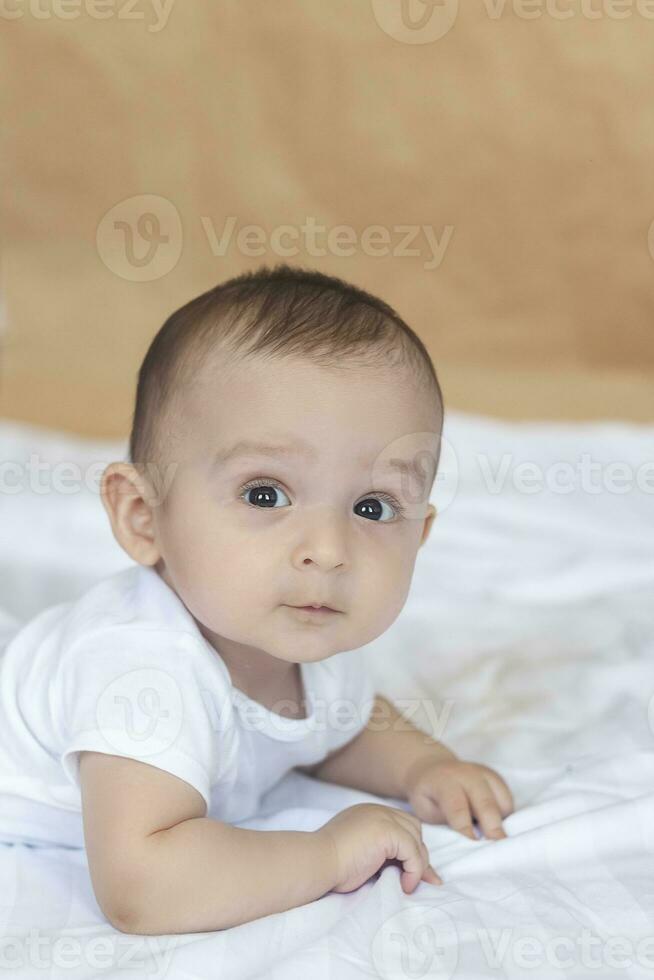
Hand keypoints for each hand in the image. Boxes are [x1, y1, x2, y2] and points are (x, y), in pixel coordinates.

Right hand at [318, 802, 442, 894]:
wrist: (317, 862)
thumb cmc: (331, 865)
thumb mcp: (360, 854)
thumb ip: (380, 854)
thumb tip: (405, 871)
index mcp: (369, 814)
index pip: (401, 826)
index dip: (410, 849)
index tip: (413, 875)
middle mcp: (378, 811)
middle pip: (413, 829)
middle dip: (417, 855)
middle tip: (415, 881)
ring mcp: (383, 818)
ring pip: (416, 840)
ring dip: (417, 865)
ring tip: (407, 885)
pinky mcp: (388, 831)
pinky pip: (413, 852)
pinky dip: (414, 871)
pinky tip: (404, 886)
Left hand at [404, 756, 513, 840]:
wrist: (432, 768)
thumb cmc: (427, 795)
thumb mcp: (424, 809)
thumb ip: (443, 822)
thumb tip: (464, 843)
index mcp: (445, 781)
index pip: (458, 808)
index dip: (466, 830)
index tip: (473, 847)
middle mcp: (467, 774)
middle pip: (486, 803)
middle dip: (493, 828)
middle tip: (498, 850)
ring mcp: (484, 773)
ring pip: (502, 801)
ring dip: (501, 823)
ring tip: (494, 838)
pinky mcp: (496, 778)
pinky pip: (507, 800)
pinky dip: (504, 815)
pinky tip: (493, 823)